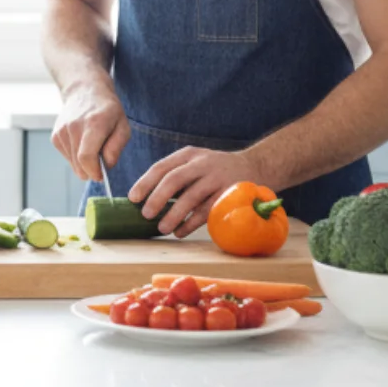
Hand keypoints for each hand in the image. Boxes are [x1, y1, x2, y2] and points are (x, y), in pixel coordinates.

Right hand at [51, 85, 128, 184]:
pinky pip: (67, 156)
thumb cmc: (108, 110)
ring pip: (72, 163)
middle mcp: (73, 127)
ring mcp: (62, 131)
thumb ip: (116, 148)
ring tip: (92, 147)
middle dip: (91, 171)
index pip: (86, 157)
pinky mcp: (55, 136)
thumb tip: (106, 166)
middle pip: (79, 164)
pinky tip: (82, 143)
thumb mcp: (123, 126)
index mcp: (93, 124)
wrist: (85, 91)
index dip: (94, 172)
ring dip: (83, 163)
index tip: (101, 176)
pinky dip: (76, 156)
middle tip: (101, 163)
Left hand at [127, 146, 258, 238]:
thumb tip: (143, 200)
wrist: (254, 166)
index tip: (133, 198)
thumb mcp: (195, 163)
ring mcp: (217, 178)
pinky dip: (190, 224)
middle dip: (157, 198)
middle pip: (174, 180)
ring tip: (162, 228)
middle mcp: (202, 163)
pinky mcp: (229, 194)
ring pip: (191, 197)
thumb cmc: (214, 170)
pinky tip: (180, 232)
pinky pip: (207, 211)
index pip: (162, 167)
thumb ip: (175, 176)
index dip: (145, 183)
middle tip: (145, 215)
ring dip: (174, 215)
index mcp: (188, 155)